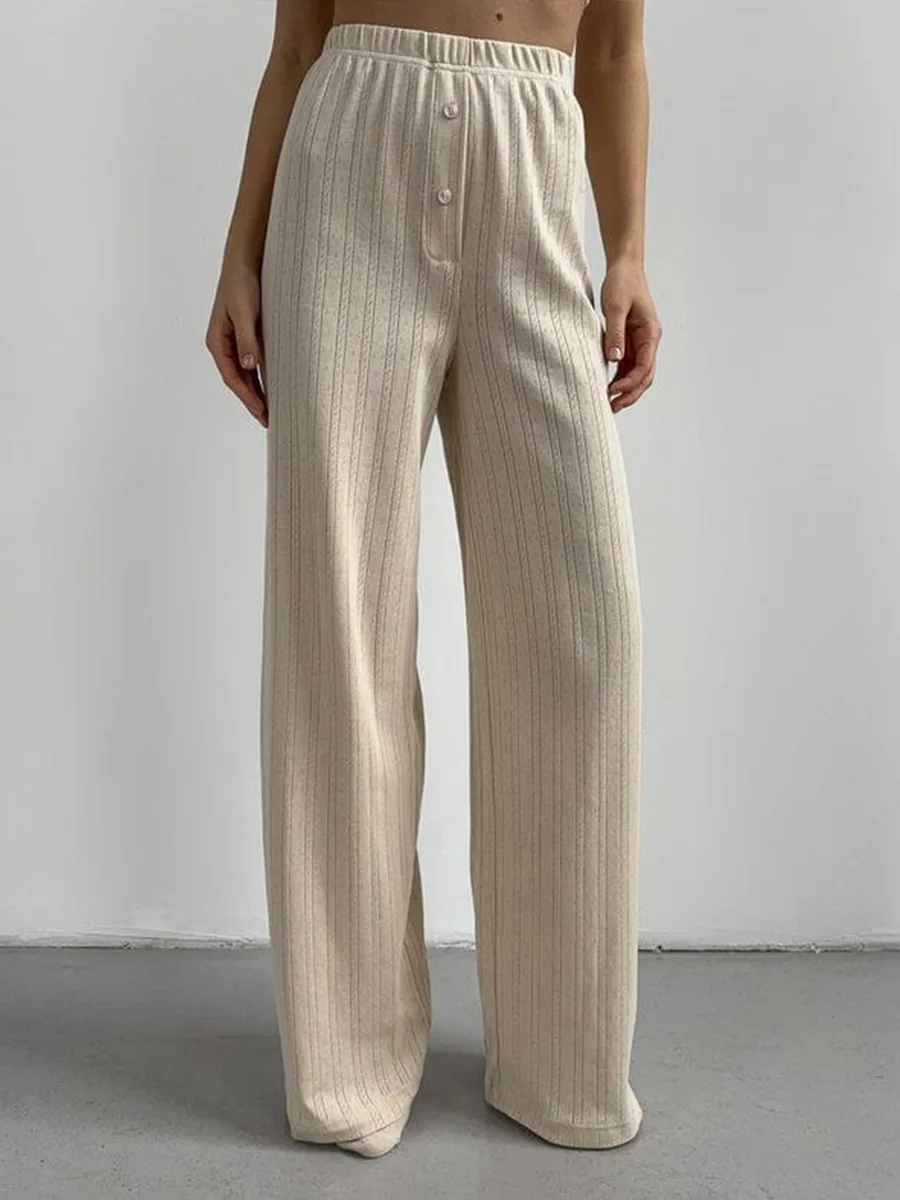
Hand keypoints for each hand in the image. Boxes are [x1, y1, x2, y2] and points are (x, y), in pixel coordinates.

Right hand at [205, 262, 267, 426]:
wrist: (245, 262)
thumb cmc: (241, 284)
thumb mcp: (244, 312)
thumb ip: (247, 339)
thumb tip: (249, 365)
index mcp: (217, 341)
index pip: (232, 376)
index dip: (247, 396)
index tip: (261, 411)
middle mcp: (223, 345)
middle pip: (237, 380)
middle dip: (251, 401)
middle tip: (268, 420)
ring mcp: (233, 342)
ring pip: (244, 375)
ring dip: (256, 393)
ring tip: (269, 412)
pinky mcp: (245, 337)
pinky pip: (251, 364)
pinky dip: (259, 379)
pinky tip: (269, 389)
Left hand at [600, 260, 661, 412]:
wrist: (624, 268)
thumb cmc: (622, 283)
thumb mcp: (616, 307)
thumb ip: (615, 333)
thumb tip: (614, 358)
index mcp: (650, 333)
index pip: (644, 366)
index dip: (630, 382)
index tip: (613, 390)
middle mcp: (649, 340)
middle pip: (644, 376)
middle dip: (630, 393)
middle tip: (612, 407)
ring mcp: (640, 342)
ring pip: (637, 373)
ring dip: (625, 389)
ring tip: (609, 403)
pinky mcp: (630, 340)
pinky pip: (628, 365)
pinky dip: (620, 378)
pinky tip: (608, 386)